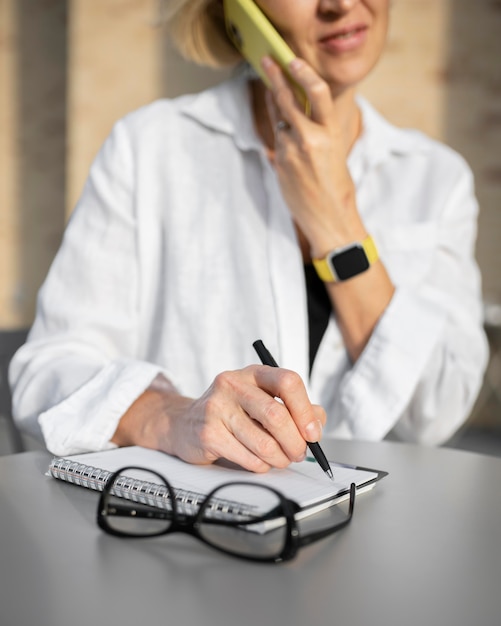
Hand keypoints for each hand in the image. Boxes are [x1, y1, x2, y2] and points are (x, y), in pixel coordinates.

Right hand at [112, 368, 326, 472]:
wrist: (186, 424)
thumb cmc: (232, 413)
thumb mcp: (263, 400)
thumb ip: (295, 408)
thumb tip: (318, 422)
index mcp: (254, 372)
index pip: (288, 382)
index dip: (305, 410)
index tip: (313, 433)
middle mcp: (234, 384)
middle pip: (277, 415)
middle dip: (295, 442)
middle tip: (299, 453)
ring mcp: (218, 407)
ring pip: (263, 442)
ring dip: (279, 458)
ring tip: (280, 459)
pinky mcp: (208, 432)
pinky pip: (247, 457)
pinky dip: (261, 466)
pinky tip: (259, 462)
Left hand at [261, 56, 366, 257]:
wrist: (329, 218)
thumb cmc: (337, 186)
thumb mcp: (335, 151)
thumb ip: (318, 132)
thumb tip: (297, 114)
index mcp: (331, 134)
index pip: (317, 93)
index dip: (303, 73)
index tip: (291, 60)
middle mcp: (310, 139)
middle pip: (287, 100)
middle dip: (274, 78)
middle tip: (266, 62)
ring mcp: (291, 153)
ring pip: (279, 122)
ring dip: (279, 115)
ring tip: (277, 102)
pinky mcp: (279, 165)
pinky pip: (277, 143)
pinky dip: (281, 139)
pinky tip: (287, 143)